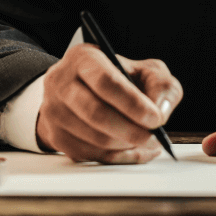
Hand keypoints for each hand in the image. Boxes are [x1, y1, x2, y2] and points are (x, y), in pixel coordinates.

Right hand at [36, 43, 181, 163]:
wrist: (84, 89)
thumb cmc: (119, 79)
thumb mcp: (145, 70)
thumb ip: (161, 85)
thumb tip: (161, 111)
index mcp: (83, 58)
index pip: (105, 82)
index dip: (133, 104)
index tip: (156, 119)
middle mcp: (61, 83)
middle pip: (95, 113)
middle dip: (131, 130)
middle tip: (154, 137)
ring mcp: (54, 111)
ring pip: (94, 139)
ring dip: (126, 145)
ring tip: (146, 141)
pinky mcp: (56, 137)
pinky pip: (90, 155)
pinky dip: (118, 157)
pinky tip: (134, 150)